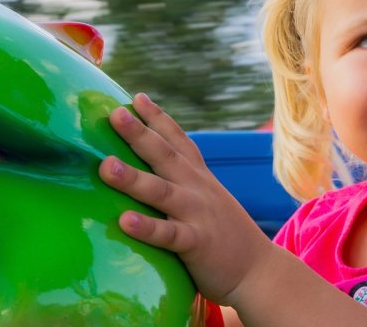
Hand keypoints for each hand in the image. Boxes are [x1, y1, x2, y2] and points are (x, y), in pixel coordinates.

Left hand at [99, 93, 273, 305]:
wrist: (260, 269)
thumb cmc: (224, 235)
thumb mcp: (207, 198)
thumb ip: (182, 182)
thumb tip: (147, 169)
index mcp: (198, 176)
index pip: (177, 140)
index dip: (157, 117)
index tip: (136, 97)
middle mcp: (196, 188)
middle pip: (165, 155)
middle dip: (139, 133)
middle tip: (115, 114)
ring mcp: (197, 214)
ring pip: (161, 192)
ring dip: (133, 177)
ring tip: (106, 165)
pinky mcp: (197, 243)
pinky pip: (168, 234)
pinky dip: (147, 227)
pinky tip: (125, 221)